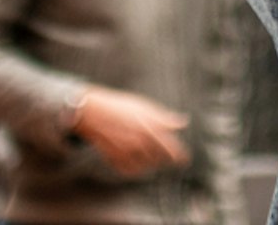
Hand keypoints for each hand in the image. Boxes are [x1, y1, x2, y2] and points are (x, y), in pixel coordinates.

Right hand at [68, 85, 190, 177]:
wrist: (92, 112)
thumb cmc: (120, 107)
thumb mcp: (144, 108)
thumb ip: (164, 118)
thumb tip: (183, 122)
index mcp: (149, 128)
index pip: (170, 147)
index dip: (180, 156)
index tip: (184, 160)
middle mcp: (139, 142)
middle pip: (160, 159)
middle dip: (165, 159)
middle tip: (169, 159)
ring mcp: (126, 152)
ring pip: (146, 167)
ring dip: (151, 165)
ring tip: (152, 159)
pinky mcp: (115, 159)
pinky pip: (130, 171)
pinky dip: (136, 170)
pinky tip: (137, 163)